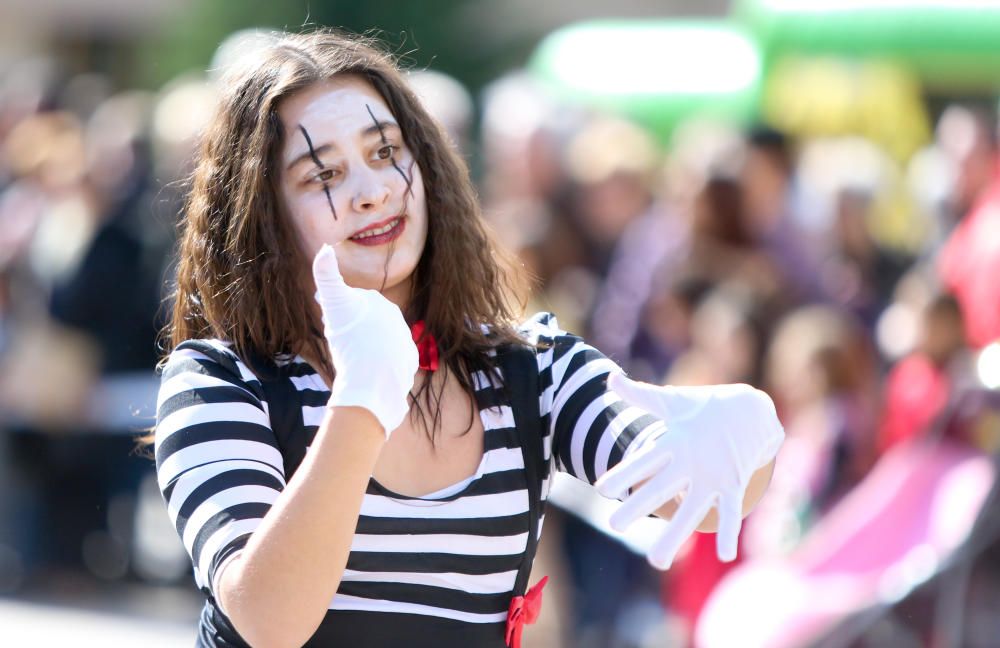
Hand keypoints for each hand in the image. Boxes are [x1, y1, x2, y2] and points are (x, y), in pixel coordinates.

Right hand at [312, 244, 417, 435]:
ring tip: (355, 362)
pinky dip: (380, 367)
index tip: (336, 329)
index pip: (358, 308)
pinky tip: (369, 373)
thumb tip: (325, 247)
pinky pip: (391, 364)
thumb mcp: (334, 304)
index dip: (343, 317)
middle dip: (356, 332)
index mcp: (383, 306)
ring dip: (368, 350)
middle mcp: (399, 322)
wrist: (371, 379)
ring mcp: (406, 344)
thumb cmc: (350, 341)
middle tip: (344, 347)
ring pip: (381, 345)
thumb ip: (327, 275)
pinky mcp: (408, 365)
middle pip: (370, 326)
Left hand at [595, 373, 783, 568]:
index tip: (602, 489)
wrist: (752, 408)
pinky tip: (724, 555)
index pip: (644, 460)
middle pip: (661, 488)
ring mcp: (714, 476)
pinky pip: (732, 513)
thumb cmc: (704, 407)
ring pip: (692, 511)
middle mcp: (691, 461)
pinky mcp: (734, 485)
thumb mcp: (672, 401)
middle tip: (614, 524)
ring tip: (656, 562)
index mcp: (674, 441)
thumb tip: (610, 377)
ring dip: (674, 536)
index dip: (624, 474)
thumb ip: (640, 395)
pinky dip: (728, 533)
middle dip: (638, 506)